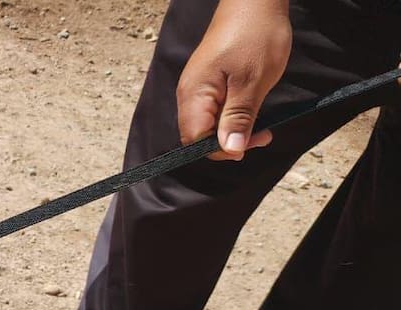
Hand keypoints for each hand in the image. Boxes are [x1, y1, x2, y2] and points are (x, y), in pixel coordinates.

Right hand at [176, 0, 292, 159]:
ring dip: (234, 130)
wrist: (254, 1)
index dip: (222, 149)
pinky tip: (252, 108)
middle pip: (200, 136)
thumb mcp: (252, 81)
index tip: (253, 142)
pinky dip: (233, 116)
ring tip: (263, 123)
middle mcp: (189, 96)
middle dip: (230, 142)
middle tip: (265, 134)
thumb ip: (238, 118)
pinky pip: (215, 110)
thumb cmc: (255, 36)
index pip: (196, 141)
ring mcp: (197, 89)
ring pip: (209, 125)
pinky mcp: (208, 83)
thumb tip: (230, 150)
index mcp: (194, 96)